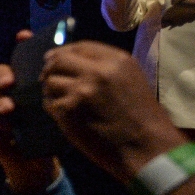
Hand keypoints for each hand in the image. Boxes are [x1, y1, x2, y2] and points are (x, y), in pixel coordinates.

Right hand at [0, 30, 57, 192]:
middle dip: (3, 74)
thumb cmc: (51, 135)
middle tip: (10, 82)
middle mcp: (12, 90)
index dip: (22, 46)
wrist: (37, 165)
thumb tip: (84, 67)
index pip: (23, 59)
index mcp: (29, 83)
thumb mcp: (63, 110)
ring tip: (9, 109)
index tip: (24, 36)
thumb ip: (67, 91)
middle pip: (1, 72)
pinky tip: (7, 124)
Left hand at [39, 41, 184, 181]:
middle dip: (51, 68)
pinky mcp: (69, 111)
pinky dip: (53, 108)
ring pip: (50, 82)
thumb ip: (106, 67)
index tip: (54, 58)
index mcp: (117, 61)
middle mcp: (97, 71)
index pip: (80, 46)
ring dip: (51, 90)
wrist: (147, 148)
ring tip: (59, 99)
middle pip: (59, 60)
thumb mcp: (131, 80)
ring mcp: (81, 91)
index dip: (63, 52)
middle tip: (47, 77)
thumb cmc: (144, 117)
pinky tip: (63, 114)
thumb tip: (72, 60)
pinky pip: (49, 103)